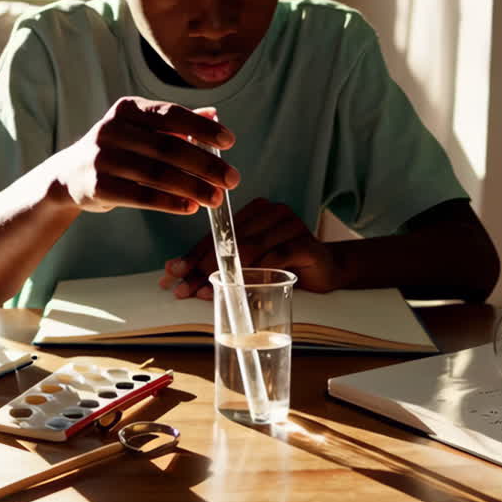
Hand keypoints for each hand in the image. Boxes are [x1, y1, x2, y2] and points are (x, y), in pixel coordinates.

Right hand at [56, 96, 238, 213]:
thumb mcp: (140, 130)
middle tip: (232, 179)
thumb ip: (176, 124)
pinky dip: (168, 202)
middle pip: (168, 147)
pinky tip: (190, 207)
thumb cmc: (116, 151)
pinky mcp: (97, 186)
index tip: (230, 142)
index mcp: (129, 109)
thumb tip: (214, 115)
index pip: (171, 114)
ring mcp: (103, 158)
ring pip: (157, 173)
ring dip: (192, 187)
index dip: (202, 128)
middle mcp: (113, 129)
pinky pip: (140, 196)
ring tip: (216, 198)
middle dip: (205, 164)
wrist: (68, 176)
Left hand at [161, 198, 341, 296]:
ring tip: (205, 291)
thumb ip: (220, 263)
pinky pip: (273, 259)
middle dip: (202, 267)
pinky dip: (253, 275)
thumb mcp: (250, 262)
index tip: (172, 273)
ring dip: (224, 273)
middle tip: (182, 288)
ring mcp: (290, 225)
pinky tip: (238, 288)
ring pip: (248, 249)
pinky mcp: (305, 244)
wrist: (328, 268)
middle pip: (229, 242)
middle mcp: (272, 212)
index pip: (217, 233)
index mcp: (255, 210)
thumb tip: (175, 273)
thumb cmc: (285, 264)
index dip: (192, 254)